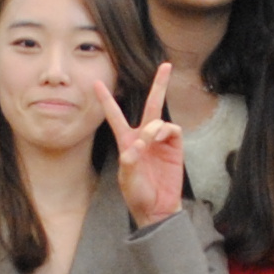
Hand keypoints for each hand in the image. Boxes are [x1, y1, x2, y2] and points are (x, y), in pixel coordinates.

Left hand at [102, 62, 188, 227]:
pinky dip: (166, 132)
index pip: (114, 115)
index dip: (106, 99)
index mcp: (126, 141)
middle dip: (159, 85)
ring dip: (155, 127)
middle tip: (166, 66)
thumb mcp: (127, 179)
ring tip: (151, 141)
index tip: (97, 83)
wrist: (157, 208)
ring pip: (160, 118)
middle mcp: (144, 136)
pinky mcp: (175, 147)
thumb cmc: (138, 194)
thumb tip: (140, 142)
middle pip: (151, 104)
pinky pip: (173, 130)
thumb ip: (130, 161)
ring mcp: (161, 141)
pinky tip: (160, 142)